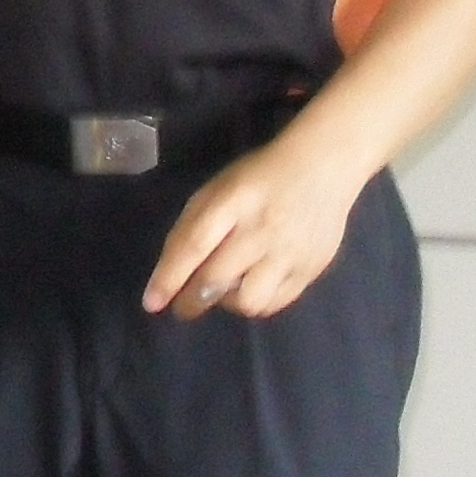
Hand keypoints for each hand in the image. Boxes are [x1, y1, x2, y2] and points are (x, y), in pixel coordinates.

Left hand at [145, 126, 369, 321]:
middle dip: (191, 302)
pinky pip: (275, 303)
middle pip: (218, 279)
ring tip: (223, 292)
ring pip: (248, 301)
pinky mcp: (311, 268)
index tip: (152, 302)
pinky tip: (249, 289)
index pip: (195, 245)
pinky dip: (255, 304)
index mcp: (233, 200)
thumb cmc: (259, 178)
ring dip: (226, 303)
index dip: (170, 277)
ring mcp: (290, 252)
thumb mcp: (218, 189)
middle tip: (183, 308)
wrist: (323, 168)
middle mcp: (262, 229)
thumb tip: (168, 275)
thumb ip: (192, 226)